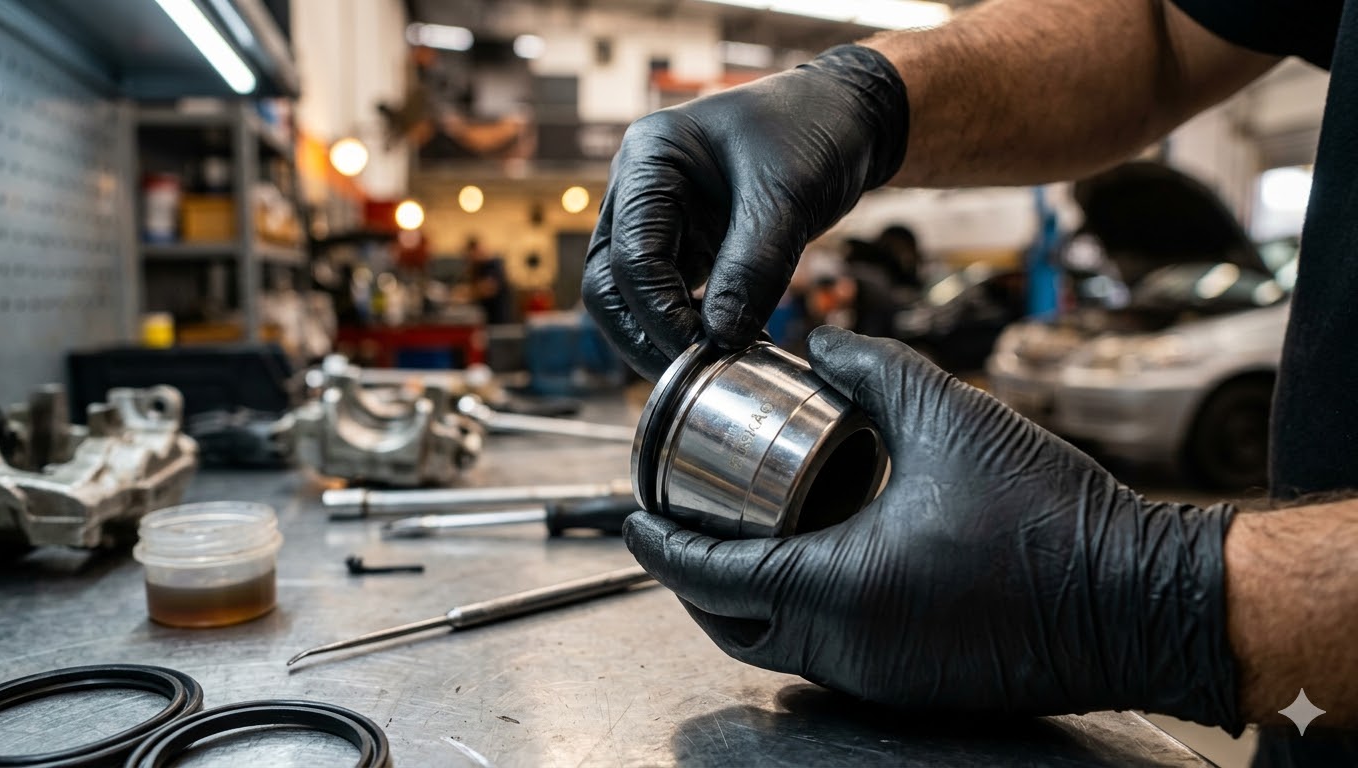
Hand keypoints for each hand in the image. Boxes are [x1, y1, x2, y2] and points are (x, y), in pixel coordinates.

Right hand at [583, 46, 908, 379]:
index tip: (703, 354)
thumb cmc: (815, 129)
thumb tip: (721, 337)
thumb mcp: (787, 196)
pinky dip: (691, 325)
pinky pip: (670, 294)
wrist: (849, 118)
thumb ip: (753, 267)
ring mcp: (658, 216)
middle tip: (695, 375)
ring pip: (632, 296)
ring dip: (664, 335)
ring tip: (717, 365)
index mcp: (650, 158)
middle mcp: (639, 187)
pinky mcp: (685, 241)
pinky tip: (730, 344)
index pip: (631, 256)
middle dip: (646, 334)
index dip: (661, 314)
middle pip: (610, 282)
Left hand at [624, 326, 1242, 730]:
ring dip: (740, 598)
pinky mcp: (909, 687)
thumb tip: (820, 339)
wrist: (1141, 599)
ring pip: (773, 646)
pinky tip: (807, 565)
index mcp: (836, 588)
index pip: (708, 576)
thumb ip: (870, 368)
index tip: (631, 515)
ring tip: (735, 538)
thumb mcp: (949, 416)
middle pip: (726, 625)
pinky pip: (821, 656)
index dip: (659, 544)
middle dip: (688, 579)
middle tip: (677, 526)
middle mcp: (844, 650)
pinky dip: (792, 614)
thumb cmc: (1048, 514)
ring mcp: (876, 678)